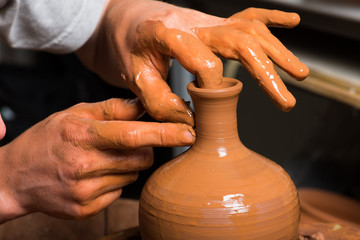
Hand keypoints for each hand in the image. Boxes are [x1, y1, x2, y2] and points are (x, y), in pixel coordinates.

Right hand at [0, 98, 194, 222]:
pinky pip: (119, 192)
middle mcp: (84, 165)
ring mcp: (85, 191)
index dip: (165, 133)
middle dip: (144, 149)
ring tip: (102, 159)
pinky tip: (95, 175)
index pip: (133, 135)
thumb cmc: (48, 140)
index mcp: (82, 135)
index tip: (189, 133)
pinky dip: (115, 182)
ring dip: (128, 165)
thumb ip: (113, 109)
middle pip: (141, 158)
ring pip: (133, 176)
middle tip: (126, 142)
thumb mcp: (75, 114)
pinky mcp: (86, 209)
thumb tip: (146, 105)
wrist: (16, 177)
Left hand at [76, 0, 308, 125]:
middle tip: (285, 101)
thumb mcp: (132, 76)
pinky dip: (271, 18)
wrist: (122, 19)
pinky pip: (246, 15)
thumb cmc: (125, 46)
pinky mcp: (213, 22)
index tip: (211, 108)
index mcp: (170, 34)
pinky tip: (292, 21)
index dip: (213, 88)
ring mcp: (207, 20)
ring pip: (250, 30)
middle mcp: (195, 22)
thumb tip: (191, 123)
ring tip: (300, 74)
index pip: (205, 61)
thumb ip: (159, 102)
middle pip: (240, 42)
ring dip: (277, 52)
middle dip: (266, 73)